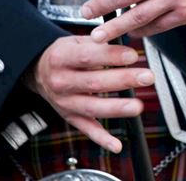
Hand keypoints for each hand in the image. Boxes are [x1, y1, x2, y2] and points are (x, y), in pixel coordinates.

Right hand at [24, 35, 153, 152]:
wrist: (39, 72)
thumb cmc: (64, 54)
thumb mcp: (76, 41)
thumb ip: (99, 43)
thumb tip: (126, 47)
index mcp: (61, 58)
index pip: (88, 57)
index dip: (111, 56)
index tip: (132, 56)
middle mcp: (61, 81)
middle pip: (94, 83)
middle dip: (123, 80)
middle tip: (147, 77)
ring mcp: (65, 102)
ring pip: (92, 108)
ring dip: (116, 108)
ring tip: (138, 106)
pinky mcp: (70, 117)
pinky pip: (86, 129)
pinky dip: (102, 139)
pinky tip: (117, 145)